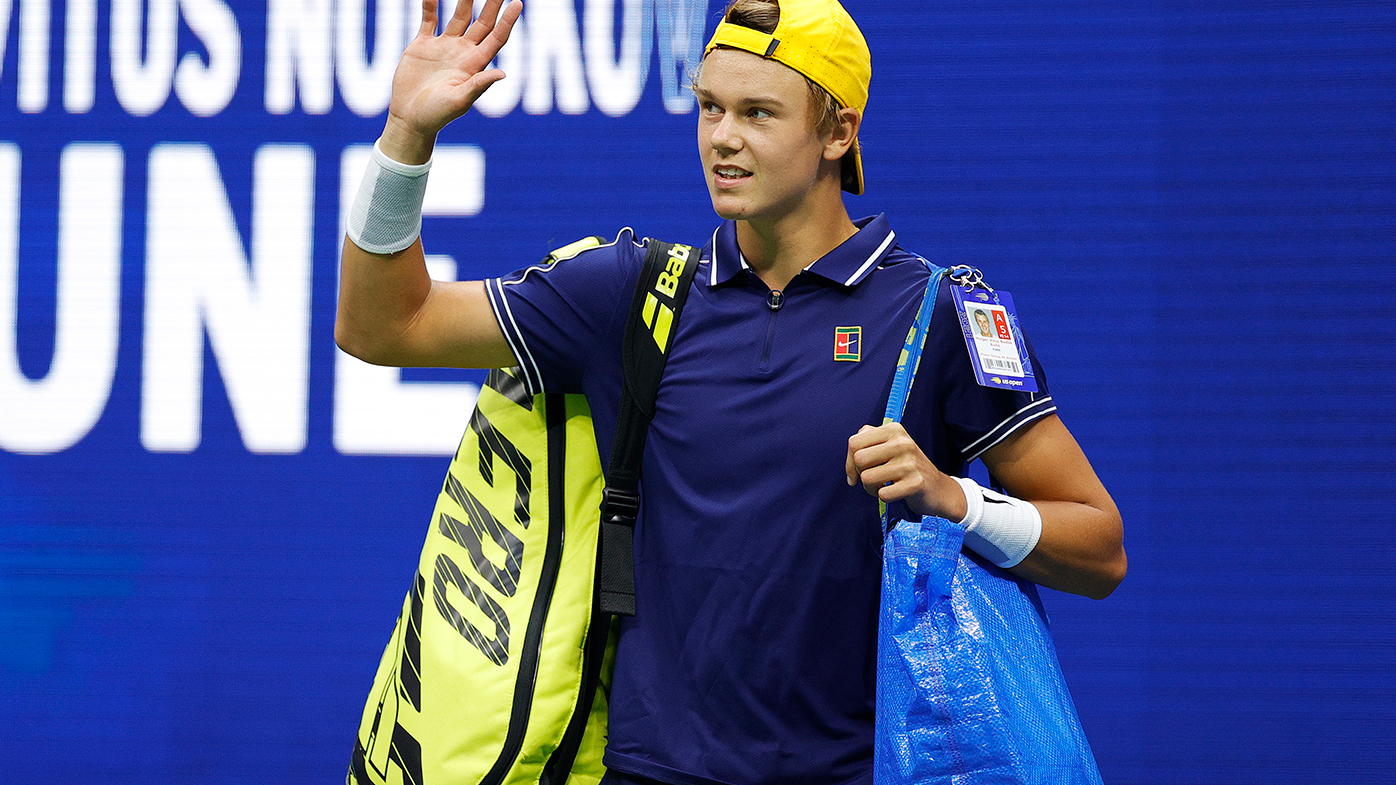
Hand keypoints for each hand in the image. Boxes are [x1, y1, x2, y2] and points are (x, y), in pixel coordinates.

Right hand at [380, 0, 522, 162]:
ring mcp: (444, 47)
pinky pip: (429, 18)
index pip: (496, 37)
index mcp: (475, 65)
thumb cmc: (437, 115)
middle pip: (482, 23)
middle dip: (491, 4)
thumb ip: (479, 85)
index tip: (518, 3)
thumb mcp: (460, 101)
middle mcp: (463, 53)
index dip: (508, 21)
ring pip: (459, 16)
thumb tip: (503, 74)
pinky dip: (431, 4)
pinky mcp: (423, 45)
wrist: (409, 118)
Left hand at [845, 423, 967, 520]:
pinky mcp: (916, 483)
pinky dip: (884, 497)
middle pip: (859, 460)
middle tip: (873, 479)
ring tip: (883, 486)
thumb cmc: (907, 467)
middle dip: (860, 474)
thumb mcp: (890, 445)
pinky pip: (883, 494)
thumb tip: (851, 453)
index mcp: (894, 430)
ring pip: (867, 478)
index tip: (857, 471)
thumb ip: (867, 440)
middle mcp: (903, 443)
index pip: (854, 442)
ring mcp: (911, 463)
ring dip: (871, 488)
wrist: (938, 488)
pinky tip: (895, 492)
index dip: (850, 461)